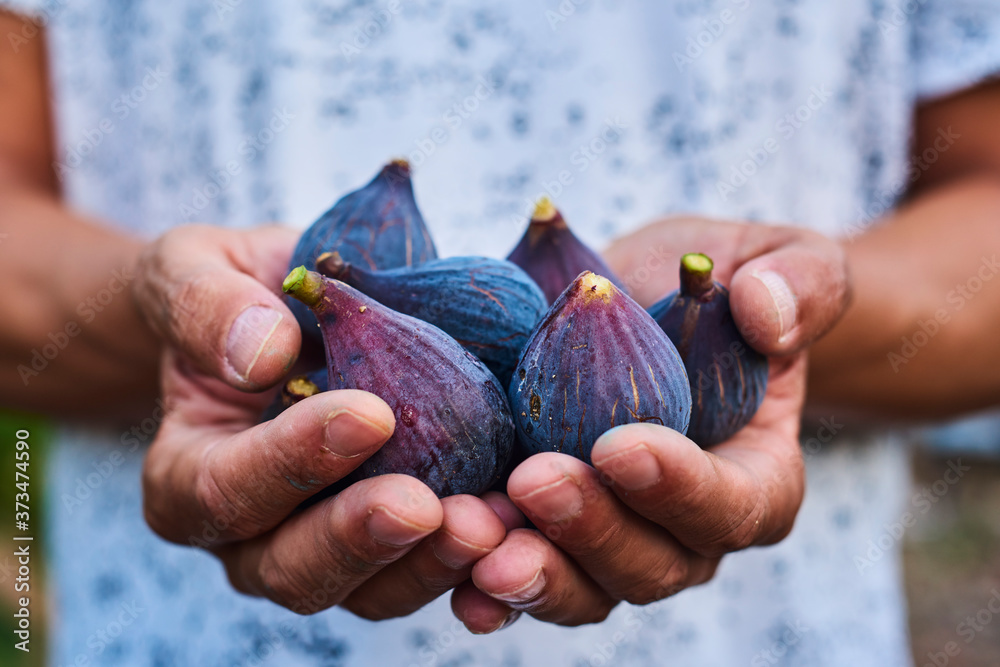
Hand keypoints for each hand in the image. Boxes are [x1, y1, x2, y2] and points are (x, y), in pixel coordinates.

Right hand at [133, 224, 507, 617]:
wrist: (283, 318)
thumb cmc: (232, 295)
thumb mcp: (197, 272)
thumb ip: (207, 307)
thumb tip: (262, 354)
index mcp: (187, 474)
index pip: (224, 488)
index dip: (293, 461)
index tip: (367, 415)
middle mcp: (248, 534)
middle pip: (291, 568)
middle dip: (361, 538)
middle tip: (424, 505)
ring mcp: (322, 548)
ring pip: (367, 592)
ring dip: (427, 564)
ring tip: (488, 523)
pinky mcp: (390, 547)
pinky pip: (425, 573)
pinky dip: (471, 563)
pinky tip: (517, 525)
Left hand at [450, 217, 850, 630]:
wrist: (639, 303)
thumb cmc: (715, 285)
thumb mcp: (772, 260)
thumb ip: (798, 282)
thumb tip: (766, 309)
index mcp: (755, 478)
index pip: (731, 504)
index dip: (679, 487)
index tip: (619, 446)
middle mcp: (685, 531)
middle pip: (650, 564)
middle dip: (590, 529)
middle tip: (534, 482)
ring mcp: (612, 543)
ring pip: (583, 587)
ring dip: (530, 568)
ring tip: (473, 533)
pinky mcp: (547, 534)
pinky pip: (522, 578)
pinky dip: (485, 585)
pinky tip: (450, 574)